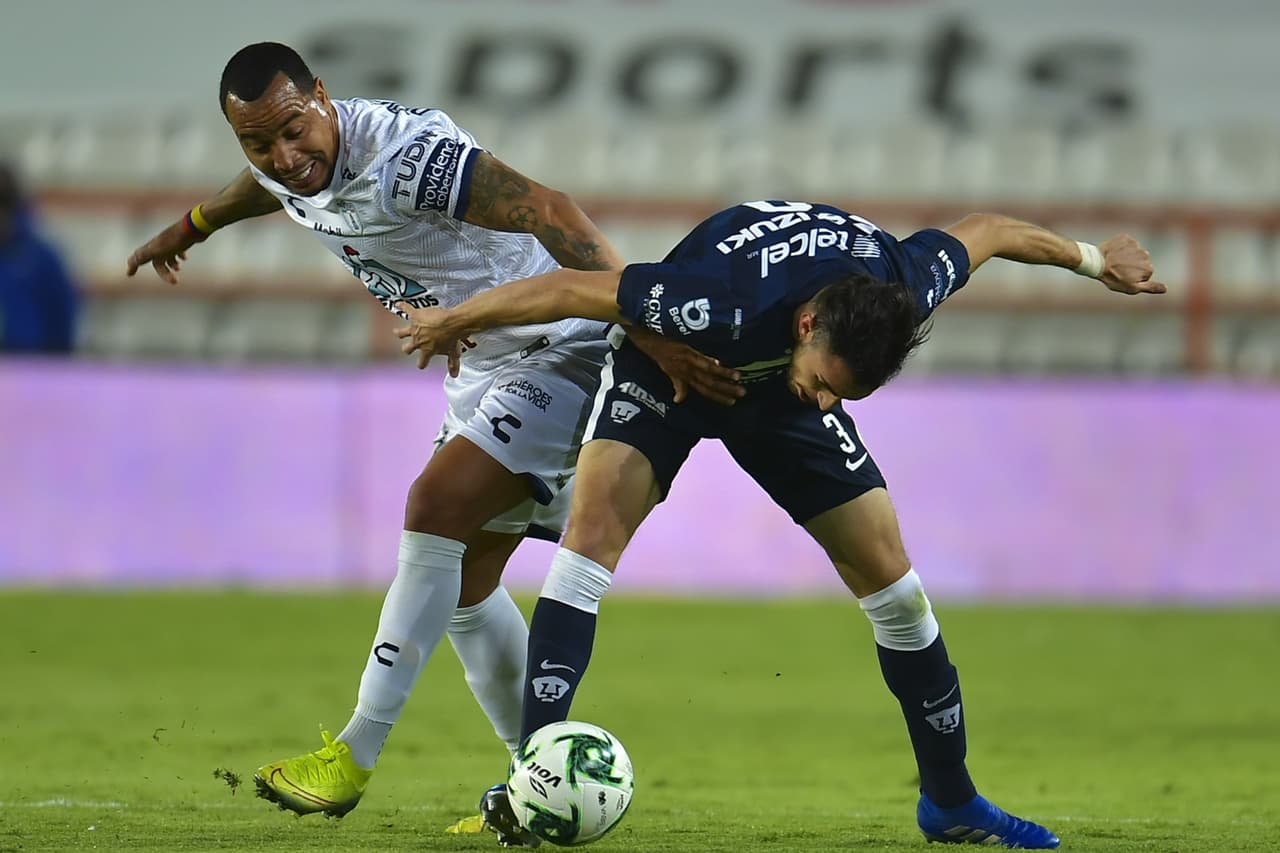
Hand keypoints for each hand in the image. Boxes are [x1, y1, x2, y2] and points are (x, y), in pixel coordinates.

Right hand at [126, 220, 201, 283]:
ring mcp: (170, 241)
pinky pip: (178, 249)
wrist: (193, 228)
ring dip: (172, 264)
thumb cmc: (175, 240)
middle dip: (164, 273)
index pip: (139, 257)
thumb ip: (144, 256)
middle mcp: (159, 243)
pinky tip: (185, 258)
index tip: (129, 274)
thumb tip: (129, 262)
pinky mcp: (181, 240)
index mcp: (152, 246)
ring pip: (167, 256)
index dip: (133, 265)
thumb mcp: (158, 250)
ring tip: (178, 268)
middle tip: (175, 281)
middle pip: (157, 261)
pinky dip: (180, 255)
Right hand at [394, 301, 463, 372]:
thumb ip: (453, 364)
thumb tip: (454, 375)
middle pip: (407, 348)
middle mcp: (418, 341)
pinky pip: (406, 309)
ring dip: (399, 332)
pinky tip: (398, 304)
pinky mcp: (415, 315)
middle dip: (407, 349)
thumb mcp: (454, 352)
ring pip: (402, 332)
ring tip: (396, 332)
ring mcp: (415, 328)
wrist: (452, 323)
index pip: (421, 362)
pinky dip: (402, 306)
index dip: (422, 364)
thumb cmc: (453, 337)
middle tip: (407, 349)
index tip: (422, 364)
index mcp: (427, 351)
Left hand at [626, 327, 743, 405]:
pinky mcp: (684, 349)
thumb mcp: (667, 371)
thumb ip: (677, 384)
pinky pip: (698, 357)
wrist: (644, 337)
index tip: (732, 402)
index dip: (718, 397)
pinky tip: (718, 365)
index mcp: (683, 376)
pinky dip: (709, 362)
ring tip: (738, 379)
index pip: (704, 390)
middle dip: (726, 390)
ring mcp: (686, 360)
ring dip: (723, 376)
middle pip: (709, 383)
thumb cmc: (656, 352)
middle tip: (742, 394)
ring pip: (707, 371)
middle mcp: (686, 370)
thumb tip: (679, 400)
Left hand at [1098, 234, 1165, 294]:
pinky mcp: (1125, 238)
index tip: (1125, 277)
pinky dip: (1120, 248)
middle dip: (1131, 266)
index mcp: (1149, 268)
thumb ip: (1150, 287)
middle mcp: (1145, 254)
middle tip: (1118, 269)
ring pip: (1133, 252)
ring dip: (1125, 256)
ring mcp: (1135, 245)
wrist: (1097, 263)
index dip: (1134, 277)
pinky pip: (1125, 243)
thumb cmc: (1113, 278)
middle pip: (1140, 261)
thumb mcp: (1132, 288)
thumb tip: (1166, 289)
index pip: (1145, 273)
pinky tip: (1113, 253)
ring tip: (1114, 262)